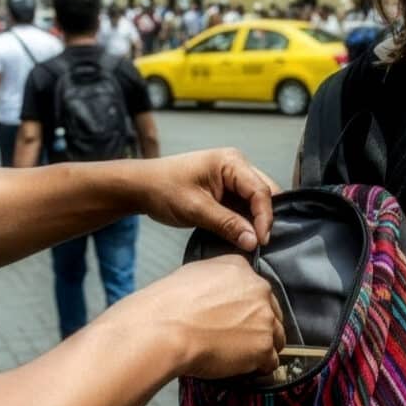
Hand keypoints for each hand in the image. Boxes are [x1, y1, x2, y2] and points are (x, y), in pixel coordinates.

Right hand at [102, 255, 284, 378]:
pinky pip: (271, 361)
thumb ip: (218, 278)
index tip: (239, 318)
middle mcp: (259, 290)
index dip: (249, 307)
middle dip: (260, 326)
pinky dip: (260, 367)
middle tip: (240, 339)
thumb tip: (220, 290)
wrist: (164, 331)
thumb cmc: (169, 305)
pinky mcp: (263, 346)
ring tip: (241, 356)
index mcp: (241, 269)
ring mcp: (265, 319)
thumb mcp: (194, 273)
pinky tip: (244, 368)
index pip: (257, 289)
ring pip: (276, 337)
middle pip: (272, 312)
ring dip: (262, 347)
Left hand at [135, 149, 281, 251]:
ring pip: (257, 200)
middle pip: (265, 193)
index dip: (264, 217)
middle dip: (264, 218)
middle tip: (259, 243)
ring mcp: (233, 176)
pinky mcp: (228, 188)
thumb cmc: (162, 189)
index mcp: (231, 162)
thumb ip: (227, 224)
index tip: (261, 241)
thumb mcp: (195, 209)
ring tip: (251, 241)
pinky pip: (245, 204)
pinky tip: (242, 234)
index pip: (261, 191)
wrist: (140, 187)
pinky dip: (246, 220)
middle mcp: (237, 165)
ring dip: (255, 220)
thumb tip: (253, 242)